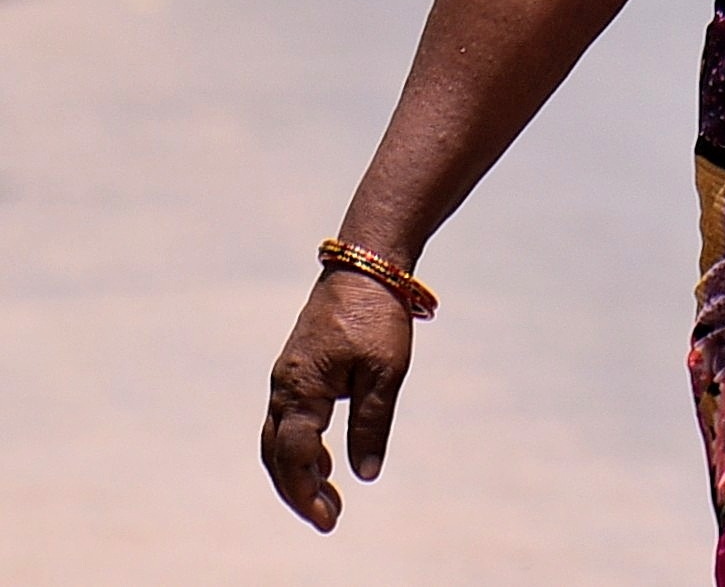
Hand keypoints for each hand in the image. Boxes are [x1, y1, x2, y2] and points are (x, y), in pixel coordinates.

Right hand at [261, 269, 416, 529]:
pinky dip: (300, 448)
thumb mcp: (386, 373)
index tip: (328, 519)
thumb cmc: (378, 316)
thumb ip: (371, 423)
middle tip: (328, 519)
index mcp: (302, 389)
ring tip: (329, 499)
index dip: (307, 493)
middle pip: (276, 456)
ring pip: (278, 440)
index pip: (294, 456)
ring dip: (298, 472)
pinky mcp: (296, 370)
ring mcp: (286, 378)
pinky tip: (323, 461)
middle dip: (298, 491)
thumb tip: (364, 474)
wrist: (365, 266)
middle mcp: (284, 387)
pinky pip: (287, 420)